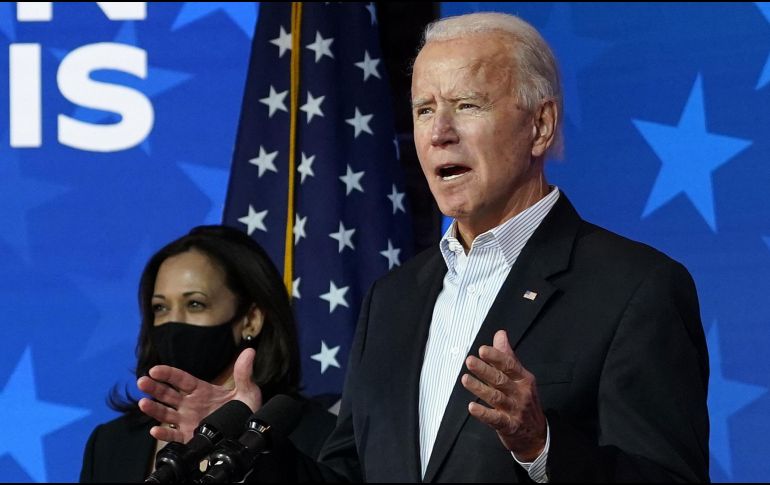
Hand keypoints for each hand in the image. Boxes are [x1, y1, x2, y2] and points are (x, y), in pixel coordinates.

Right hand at [137, 348, 261, 442]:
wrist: (249, 432)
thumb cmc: (246, 409)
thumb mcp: (247, 390)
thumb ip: (244, 372)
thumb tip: (250, 351)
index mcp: (201, 390)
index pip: (181, 379)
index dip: (168, 374)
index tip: (154, 370)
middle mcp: (190, 404)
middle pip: (168, 394)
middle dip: (154, 388)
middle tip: (142, 382)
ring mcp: (188, 420)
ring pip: (166, 414)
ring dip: (153, 409)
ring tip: (143, 404)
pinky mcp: (190, 437)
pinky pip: (174, 435)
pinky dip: (164, 434)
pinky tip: (155, 431)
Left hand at [461, 330, 546, 461]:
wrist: (537, 434)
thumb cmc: (525, 400)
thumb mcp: (521, 377)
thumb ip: (508, 356)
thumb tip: (500, 334)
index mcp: (524, 379)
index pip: (510, 365)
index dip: (496, 357)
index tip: (482, 350)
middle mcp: (520, 393)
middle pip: (501, 380)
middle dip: (485, 370)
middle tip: (470, 361)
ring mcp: (515, 410)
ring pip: (496, 397)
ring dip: (480, 388)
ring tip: (465, 379)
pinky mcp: (509, 426)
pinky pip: (495, 419)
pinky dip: (483, 413)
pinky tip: (472, 407)